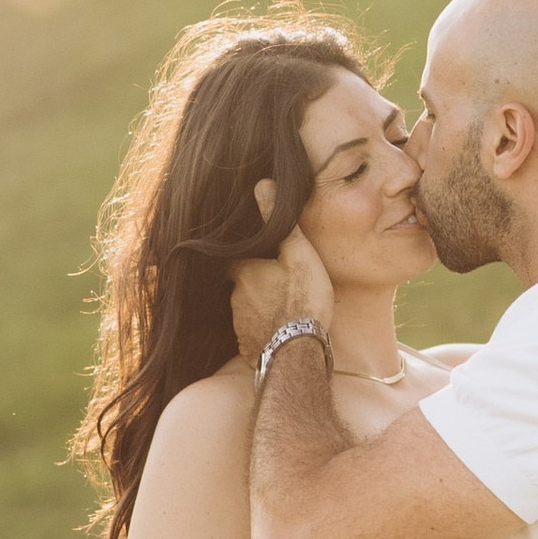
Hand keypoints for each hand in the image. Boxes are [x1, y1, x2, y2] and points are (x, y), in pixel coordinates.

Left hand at [229, 195, 333, 366]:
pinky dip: (263, 332)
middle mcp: (235, 299)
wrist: (298, 353)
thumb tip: (262, 185)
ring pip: (246, 311)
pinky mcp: (246, 348)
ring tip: (283, 310)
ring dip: (260, 309)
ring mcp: (238, 326)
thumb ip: (280, 222)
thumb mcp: (297, 253)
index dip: (246, 256)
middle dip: (256, 284)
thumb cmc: (303, 299)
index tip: (258, 255)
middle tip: (278, 284)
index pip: (235, 259)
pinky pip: (252, 336)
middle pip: (241, 285)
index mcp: (245, 273)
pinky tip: (278, 334)